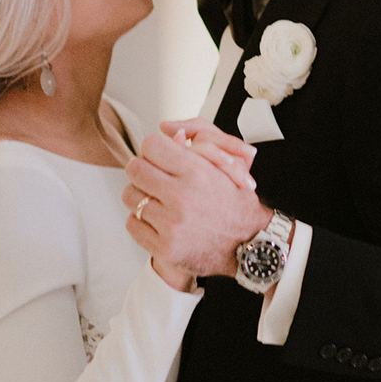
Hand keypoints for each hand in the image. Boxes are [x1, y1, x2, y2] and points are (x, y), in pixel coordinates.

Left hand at [124, 122, 272, 277]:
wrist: (250, 244)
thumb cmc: (236, 205)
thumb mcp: (227, 166)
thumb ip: (198, 146)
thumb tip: (171, 133)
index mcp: (197, 173)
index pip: (151, 146)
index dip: (154, 149)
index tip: (160, 157)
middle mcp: (182, 198)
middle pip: (135, 169)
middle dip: (143, 170)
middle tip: (154, 177)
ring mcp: (171, 225)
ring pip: (130, 197)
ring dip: (141, 196)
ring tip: (159, 201)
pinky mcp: (164, 247)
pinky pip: (132, 224)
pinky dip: (142, 222)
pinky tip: (158, 221)